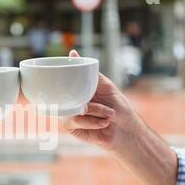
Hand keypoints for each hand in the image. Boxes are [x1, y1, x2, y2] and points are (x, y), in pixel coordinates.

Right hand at [64, 50, 176, 184]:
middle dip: (92, 101)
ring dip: (97, 111)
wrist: (125, 130)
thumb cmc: (118, 107)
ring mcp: (70, 114)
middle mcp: (72, 100)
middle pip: (68, 93)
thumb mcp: (105, 85)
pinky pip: (76, 120)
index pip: (63, 80)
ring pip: (75, 107)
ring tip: (109, 115)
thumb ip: (89, 73)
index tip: (64, 76)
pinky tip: (103, 123)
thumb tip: (73, 54)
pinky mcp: (71, 127)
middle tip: (108, 108)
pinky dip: (92, 121)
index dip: (59, 77)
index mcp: (78, 89)